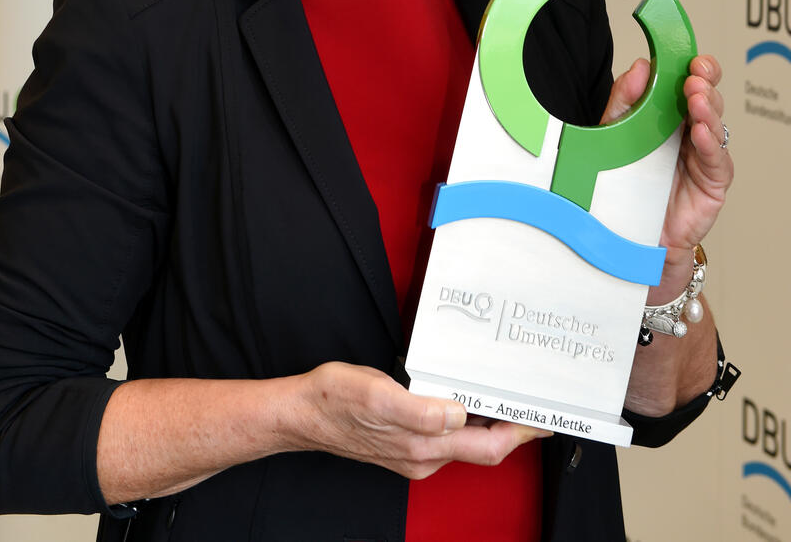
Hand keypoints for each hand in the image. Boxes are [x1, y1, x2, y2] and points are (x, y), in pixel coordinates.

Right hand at [292, 362, 547, 478]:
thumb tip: (456, 414)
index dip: (522, 432)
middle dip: (515, 426)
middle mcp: (425, 455)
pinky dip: (468, 416)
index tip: (547, 419)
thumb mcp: (376, 395)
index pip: (489, 446)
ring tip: (511, 396)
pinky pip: (450, 434)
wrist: (303, 412)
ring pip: (468, 440)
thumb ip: (418, 410)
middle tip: (537, 402)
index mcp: (424, 446)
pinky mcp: (407, 442)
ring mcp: (416, 451)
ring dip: (492, 420)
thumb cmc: (335, 400)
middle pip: (485, 446)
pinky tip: (469, 396)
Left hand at [601, 53, 732, 263]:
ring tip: (696, 97)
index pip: (688, 82)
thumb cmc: (625, 182)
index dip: (694, 67)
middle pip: (707, 98)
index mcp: (668, 114)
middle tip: (694, 76)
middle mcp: (689, 130)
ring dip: (707, 108)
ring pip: (714, 123)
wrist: (629, 233)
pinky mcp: (712, 181)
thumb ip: (626, 99)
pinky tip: (701, 132)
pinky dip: (709, 142)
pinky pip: (716, 158)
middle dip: (703, 83)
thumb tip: (641, 66)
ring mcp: (703, 154)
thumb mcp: (615, 132)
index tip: (689, 57)